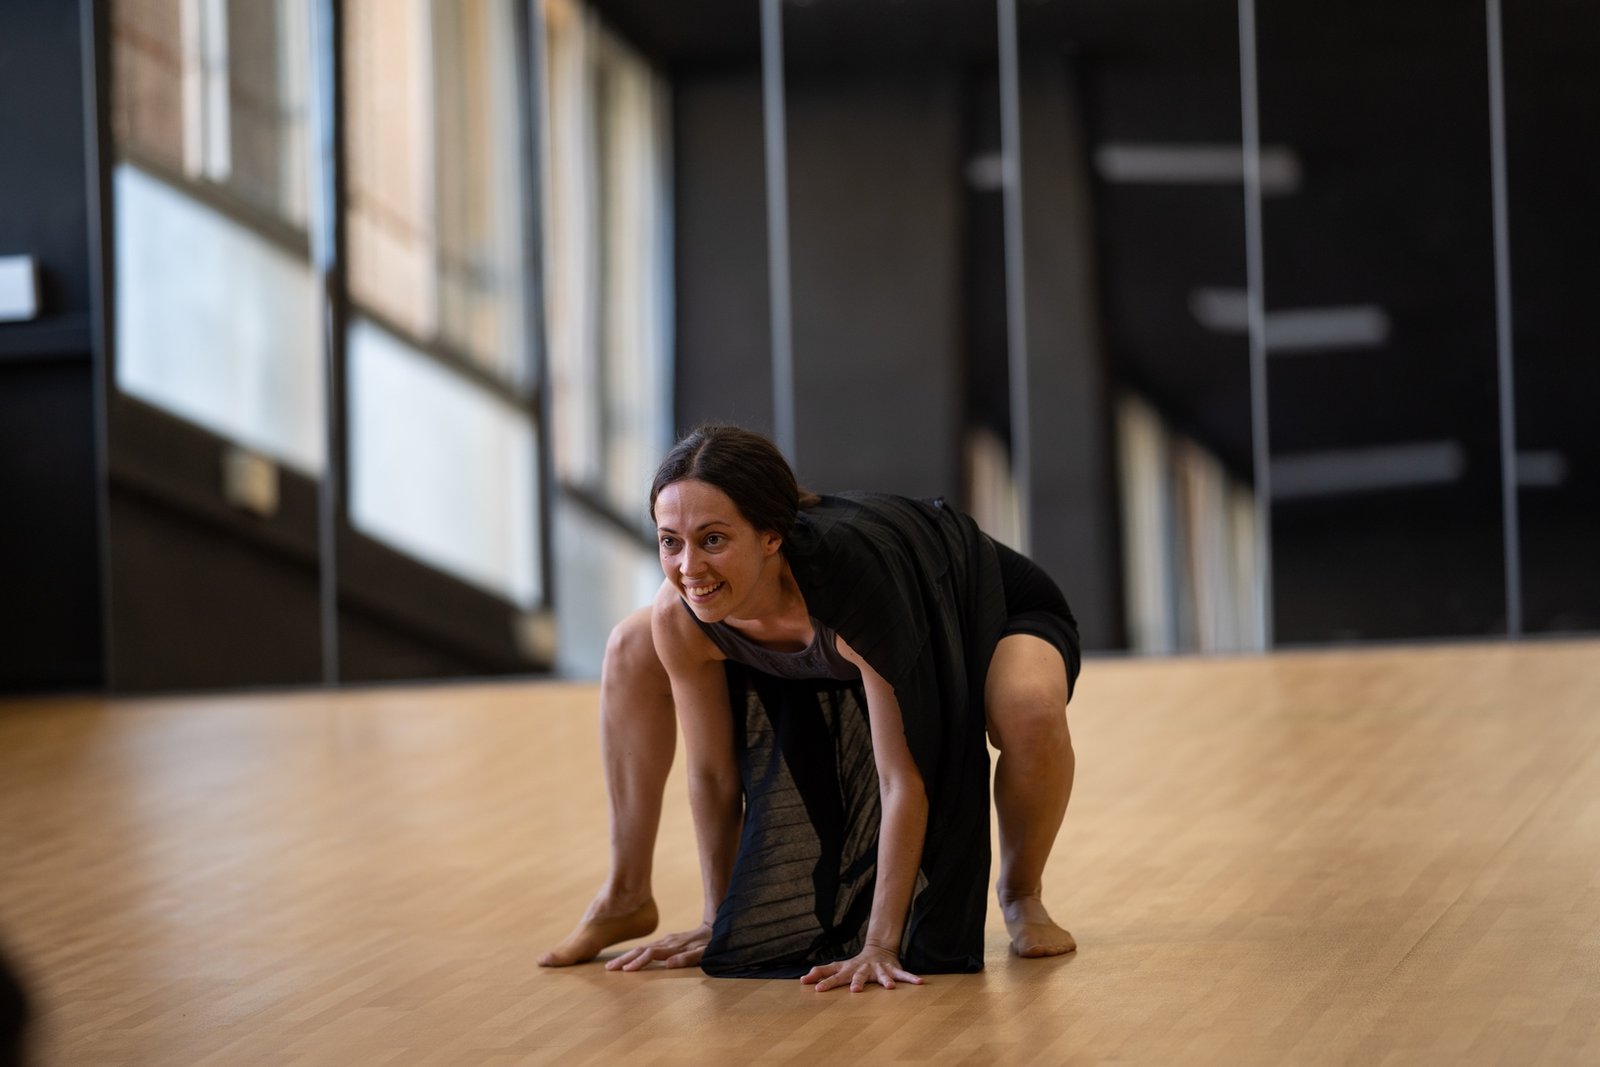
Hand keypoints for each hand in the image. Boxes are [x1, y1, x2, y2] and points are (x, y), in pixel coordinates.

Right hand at [604, 922, 711, 971]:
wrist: (714, 925)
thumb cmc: (711, 943)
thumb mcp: (704, 952)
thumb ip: (687, 958)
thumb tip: (668, 964)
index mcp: (673, 947)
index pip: (651, 955)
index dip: (638, 962)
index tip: (625, 970)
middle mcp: (667, 943)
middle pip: (641, 950)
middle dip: (624, 959)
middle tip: (608, 968)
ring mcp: (665, 941)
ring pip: (642, 948)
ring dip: (626, 956)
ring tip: (612, 965)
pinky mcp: (666, 941)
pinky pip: (647, 947)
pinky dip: (635, 953)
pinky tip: (628, 958)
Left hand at [799, 945, 923, 991]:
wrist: (878, 950)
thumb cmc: (854, 965)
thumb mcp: (837, 967)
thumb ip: (821, 973)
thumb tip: (801, 979)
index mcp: (848, 970)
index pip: (834, 975)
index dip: (826, 981)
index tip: (817, 989)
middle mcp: (863, 969)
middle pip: (858, 975)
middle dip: (857, 982)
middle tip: (855, 990)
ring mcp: (878, 969)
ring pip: (883, 975)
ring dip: (886, 981)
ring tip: (889, 988)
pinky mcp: (892, 970)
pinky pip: (903, 975)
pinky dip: (911, 978)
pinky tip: (920, 983)